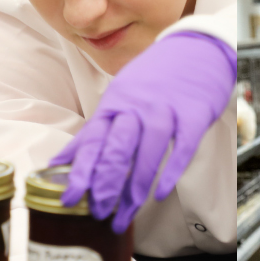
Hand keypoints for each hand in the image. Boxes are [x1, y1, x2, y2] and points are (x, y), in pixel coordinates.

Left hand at [50, 31, 235, 232]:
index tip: (69, 198)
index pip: (92, 141)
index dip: (80, 172)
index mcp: (115, 103)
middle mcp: (137, 107)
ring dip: (135, 187)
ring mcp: (166, 111)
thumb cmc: (156, 77)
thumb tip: (61, 161)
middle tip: (98, 211)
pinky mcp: (193, 116)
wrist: (198, 47)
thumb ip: (94, 130)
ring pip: (147, 153)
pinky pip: (181, 148)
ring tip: (126, 213)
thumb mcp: (120, 96)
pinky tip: (160, 193)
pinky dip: (170, 172)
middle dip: (105, 184)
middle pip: (116, 149)